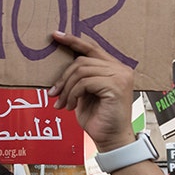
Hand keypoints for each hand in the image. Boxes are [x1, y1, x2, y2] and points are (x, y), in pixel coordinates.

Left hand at [47, 32, 134, 151]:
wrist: (111, 139)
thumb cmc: (98, 118)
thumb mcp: (85, 93)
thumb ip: (80, 77)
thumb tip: (61, 65)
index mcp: (114, 68)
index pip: (91, 48)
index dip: (73, 41)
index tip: (55, 35)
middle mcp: (120, 68)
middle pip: (82, 61)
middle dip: (63, 78)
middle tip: (54, 94)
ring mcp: (120, 76)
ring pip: (81, 71)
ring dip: (67, 89)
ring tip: (63, 103)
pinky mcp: (116, 86)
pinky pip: (85, 82)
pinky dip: (73, 94)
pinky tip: (72, 106)